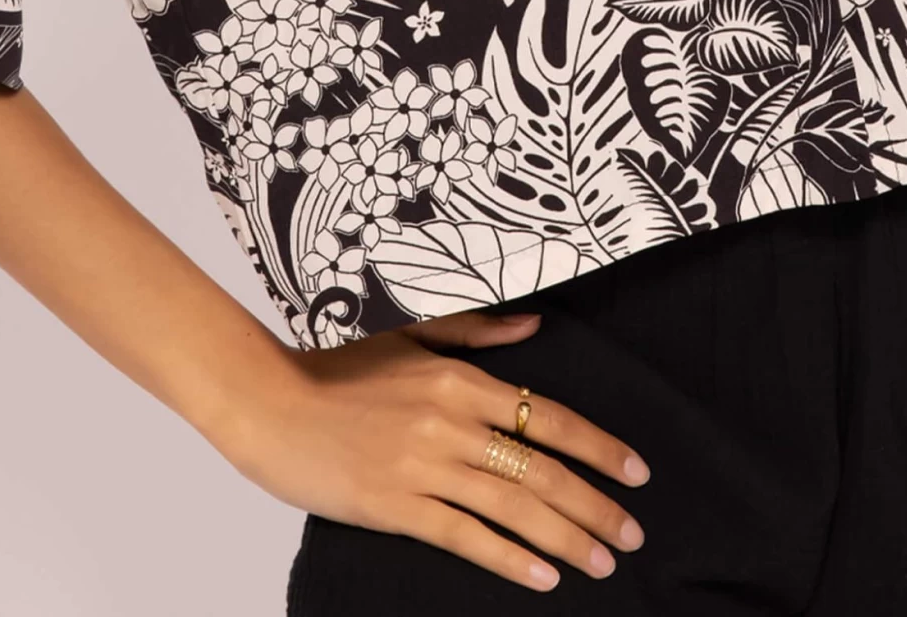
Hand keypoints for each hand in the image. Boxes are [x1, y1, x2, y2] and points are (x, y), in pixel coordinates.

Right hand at [209, 303, 649, 592]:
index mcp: (458, 379)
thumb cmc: (336, 367)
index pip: (548, 417)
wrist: (268, 402)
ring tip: (603, 562)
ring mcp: (424, 467)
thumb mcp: (408, 334)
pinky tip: (543, 577)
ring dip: (566, 539)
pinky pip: (465, 537)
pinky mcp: (396, 507)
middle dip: (595, 505)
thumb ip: (474, 332)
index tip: (638, 472)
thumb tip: (534, 328)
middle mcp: (450, 422)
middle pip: (541, 470)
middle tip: (634, 534)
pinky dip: (510, 558)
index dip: (599, 447)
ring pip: (513, 508)